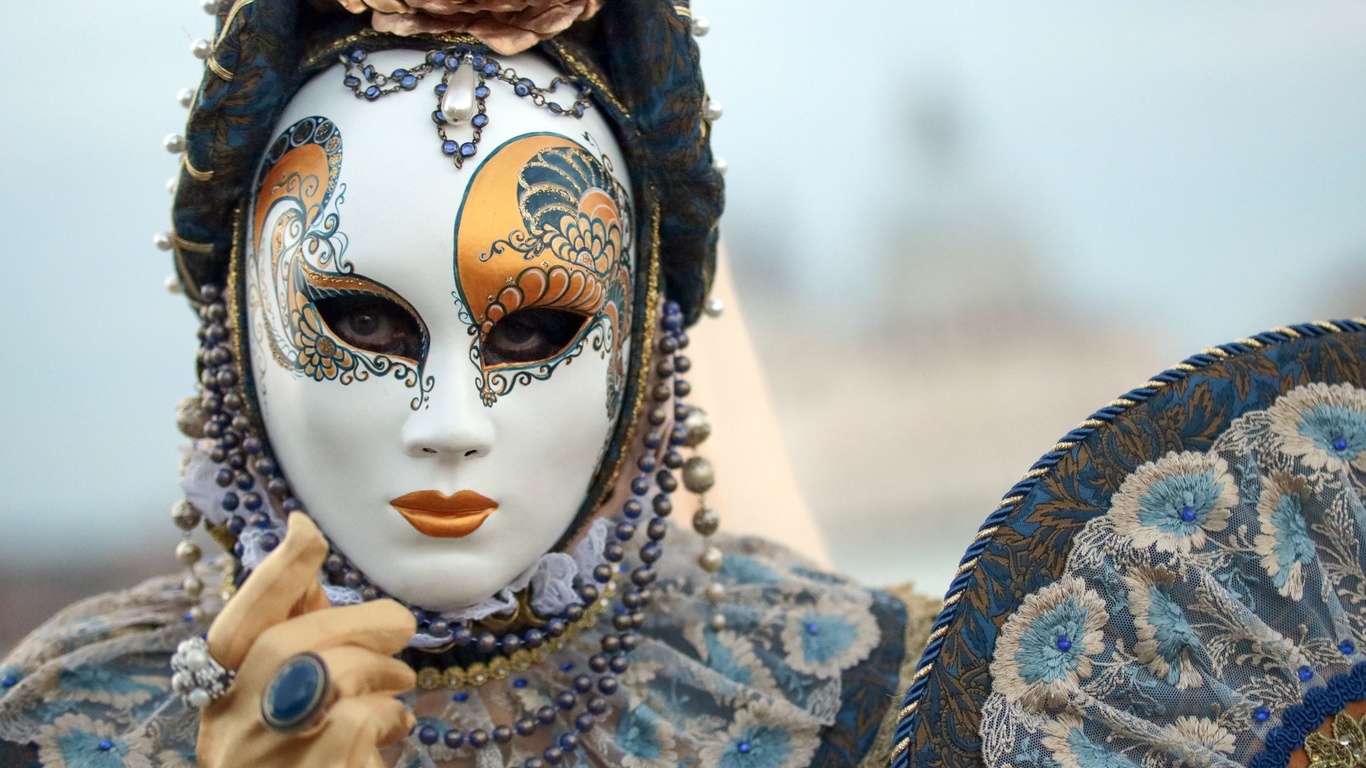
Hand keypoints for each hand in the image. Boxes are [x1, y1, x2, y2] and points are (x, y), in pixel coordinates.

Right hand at [196, 513, 416, 767]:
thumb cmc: (300, 757)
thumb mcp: (284, 697)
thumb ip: (297, 629)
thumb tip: (302, 538)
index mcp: (218, 698)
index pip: (236, 624)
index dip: (273, 572)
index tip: (306, 527)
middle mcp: (228, 732)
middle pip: (286, 645)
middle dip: (355, 622)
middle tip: (399, 631)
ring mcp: (264, 764)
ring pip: (323, 679)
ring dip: (378, 671)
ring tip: (398, 685)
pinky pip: (353, 723)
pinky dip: (385, 716)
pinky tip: (390, 730)